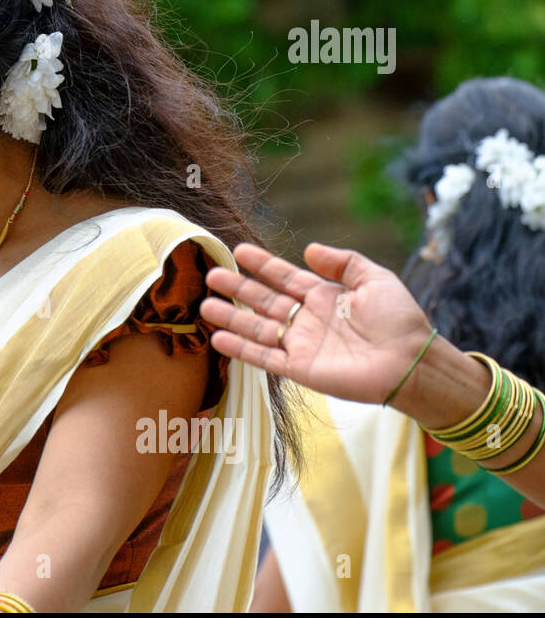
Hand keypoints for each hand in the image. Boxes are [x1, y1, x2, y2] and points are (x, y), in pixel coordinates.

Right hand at [199, 242, 432, 404]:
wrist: (412, 362)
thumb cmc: (400, 320)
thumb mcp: (375, 279)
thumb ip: (343, 263)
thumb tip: (308, 249)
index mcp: (323, 296)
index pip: (285, 277)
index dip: (262, 265)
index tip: (239, 250)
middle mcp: (307, 319)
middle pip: (264, 300)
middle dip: (238, 288)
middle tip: (212, 276)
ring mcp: (301, 344)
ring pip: (258, 328)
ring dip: (231, 317)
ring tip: (205, 306)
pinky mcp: (300, 369)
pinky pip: (264, 357)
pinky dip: (241, 349)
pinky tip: (219, 338)